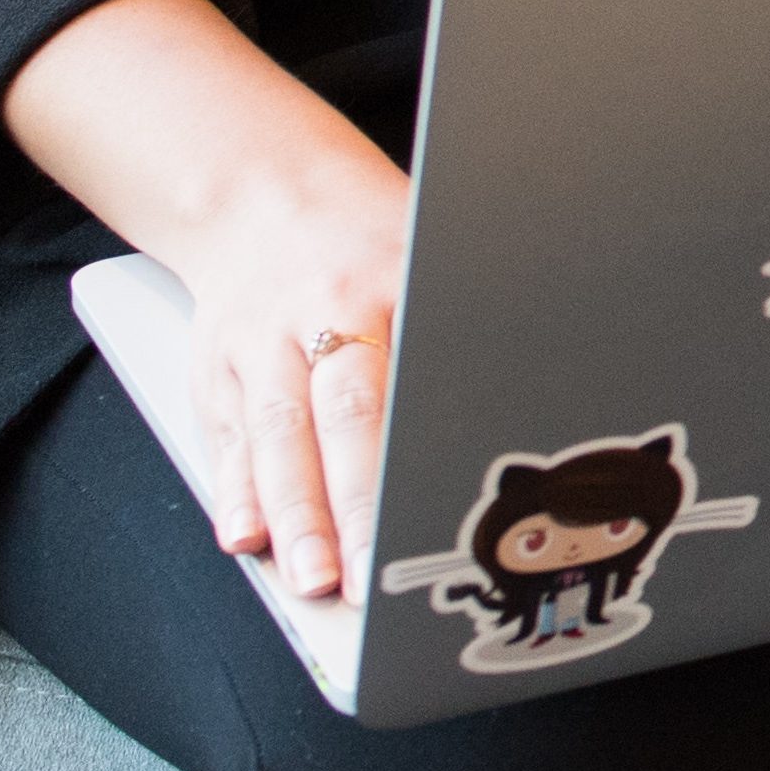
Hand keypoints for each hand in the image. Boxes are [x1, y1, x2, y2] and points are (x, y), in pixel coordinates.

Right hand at [0, 0, 413, 599]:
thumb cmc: (371, 237)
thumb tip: (552, 387)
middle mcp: (318, 316)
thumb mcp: (432, 254)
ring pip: (275, 437)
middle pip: (336, 418)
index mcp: (389, 284)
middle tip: (363, 576)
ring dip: (290, 516)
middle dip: (349, 505)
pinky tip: (243, 539)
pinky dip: (234, 492)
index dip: (414, 453)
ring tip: (308, 580)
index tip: (433, 512)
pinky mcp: (216, 370)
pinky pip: (228, 439)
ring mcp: (259, 345)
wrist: (262, 190)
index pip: (406, 379)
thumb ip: (466, 325)